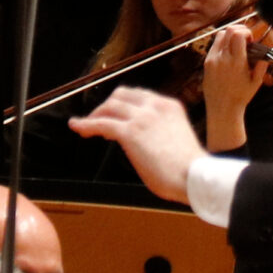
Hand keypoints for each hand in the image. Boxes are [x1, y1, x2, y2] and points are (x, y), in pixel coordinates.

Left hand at [68, 87, 203, 202]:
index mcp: (169, 106)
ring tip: (85, 127)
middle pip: (120, 95)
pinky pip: (100, 124)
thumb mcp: (178, 139)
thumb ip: (161, 133)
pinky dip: (86, 124)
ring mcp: (141, 117)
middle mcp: (154, 106)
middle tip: (99, 121)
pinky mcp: (130, 132)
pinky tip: (77, 127)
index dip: (123, 105)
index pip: (139, 95)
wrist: (195, 176)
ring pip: (109, 107)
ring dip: (95, 116)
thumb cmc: (189, 169)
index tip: (116, 116)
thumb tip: (147, 144)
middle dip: (107, 107)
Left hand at [200, 25, 262, 141]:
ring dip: (230, 35)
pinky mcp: (206, 63)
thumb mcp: (256, 82)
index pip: (238, 34)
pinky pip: (214, 46)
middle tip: (245, 39)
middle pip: (228, 30)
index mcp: (236, 62)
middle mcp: (222, 59)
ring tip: (237, 45)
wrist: (222, 109)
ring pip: (219, 35)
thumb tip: (266, 54)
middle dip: (239, 30)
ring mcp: (212, 60)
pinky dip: (222, 44)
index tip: (251, 40)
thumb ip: (261, 66)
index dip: (246, 32)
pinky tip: (228, 53)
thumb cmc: (240, 97)